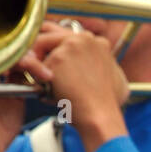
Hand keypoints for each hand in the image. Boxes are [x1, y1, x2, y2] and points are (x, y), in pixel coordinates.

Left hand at [17, 21, 129, 151]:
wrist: (101, 117)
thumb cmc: (107, 105)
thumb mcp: (116, 79)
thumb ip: (106, 67)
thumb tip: (106, 68)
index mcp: (98, 42)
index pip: (67, 35)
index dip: (56, 48)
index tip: (49, 59)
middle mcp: (85, 38)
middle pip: (50, 34)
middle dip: (40, 50)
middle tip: (34, 66)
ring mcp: (70, 46)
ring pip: (40, 47)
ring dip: (36, 64)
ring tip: (40, 82)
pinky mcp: (57, 58)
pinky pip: (37, 65)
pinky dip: (36, 79)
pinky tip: (43, 92)